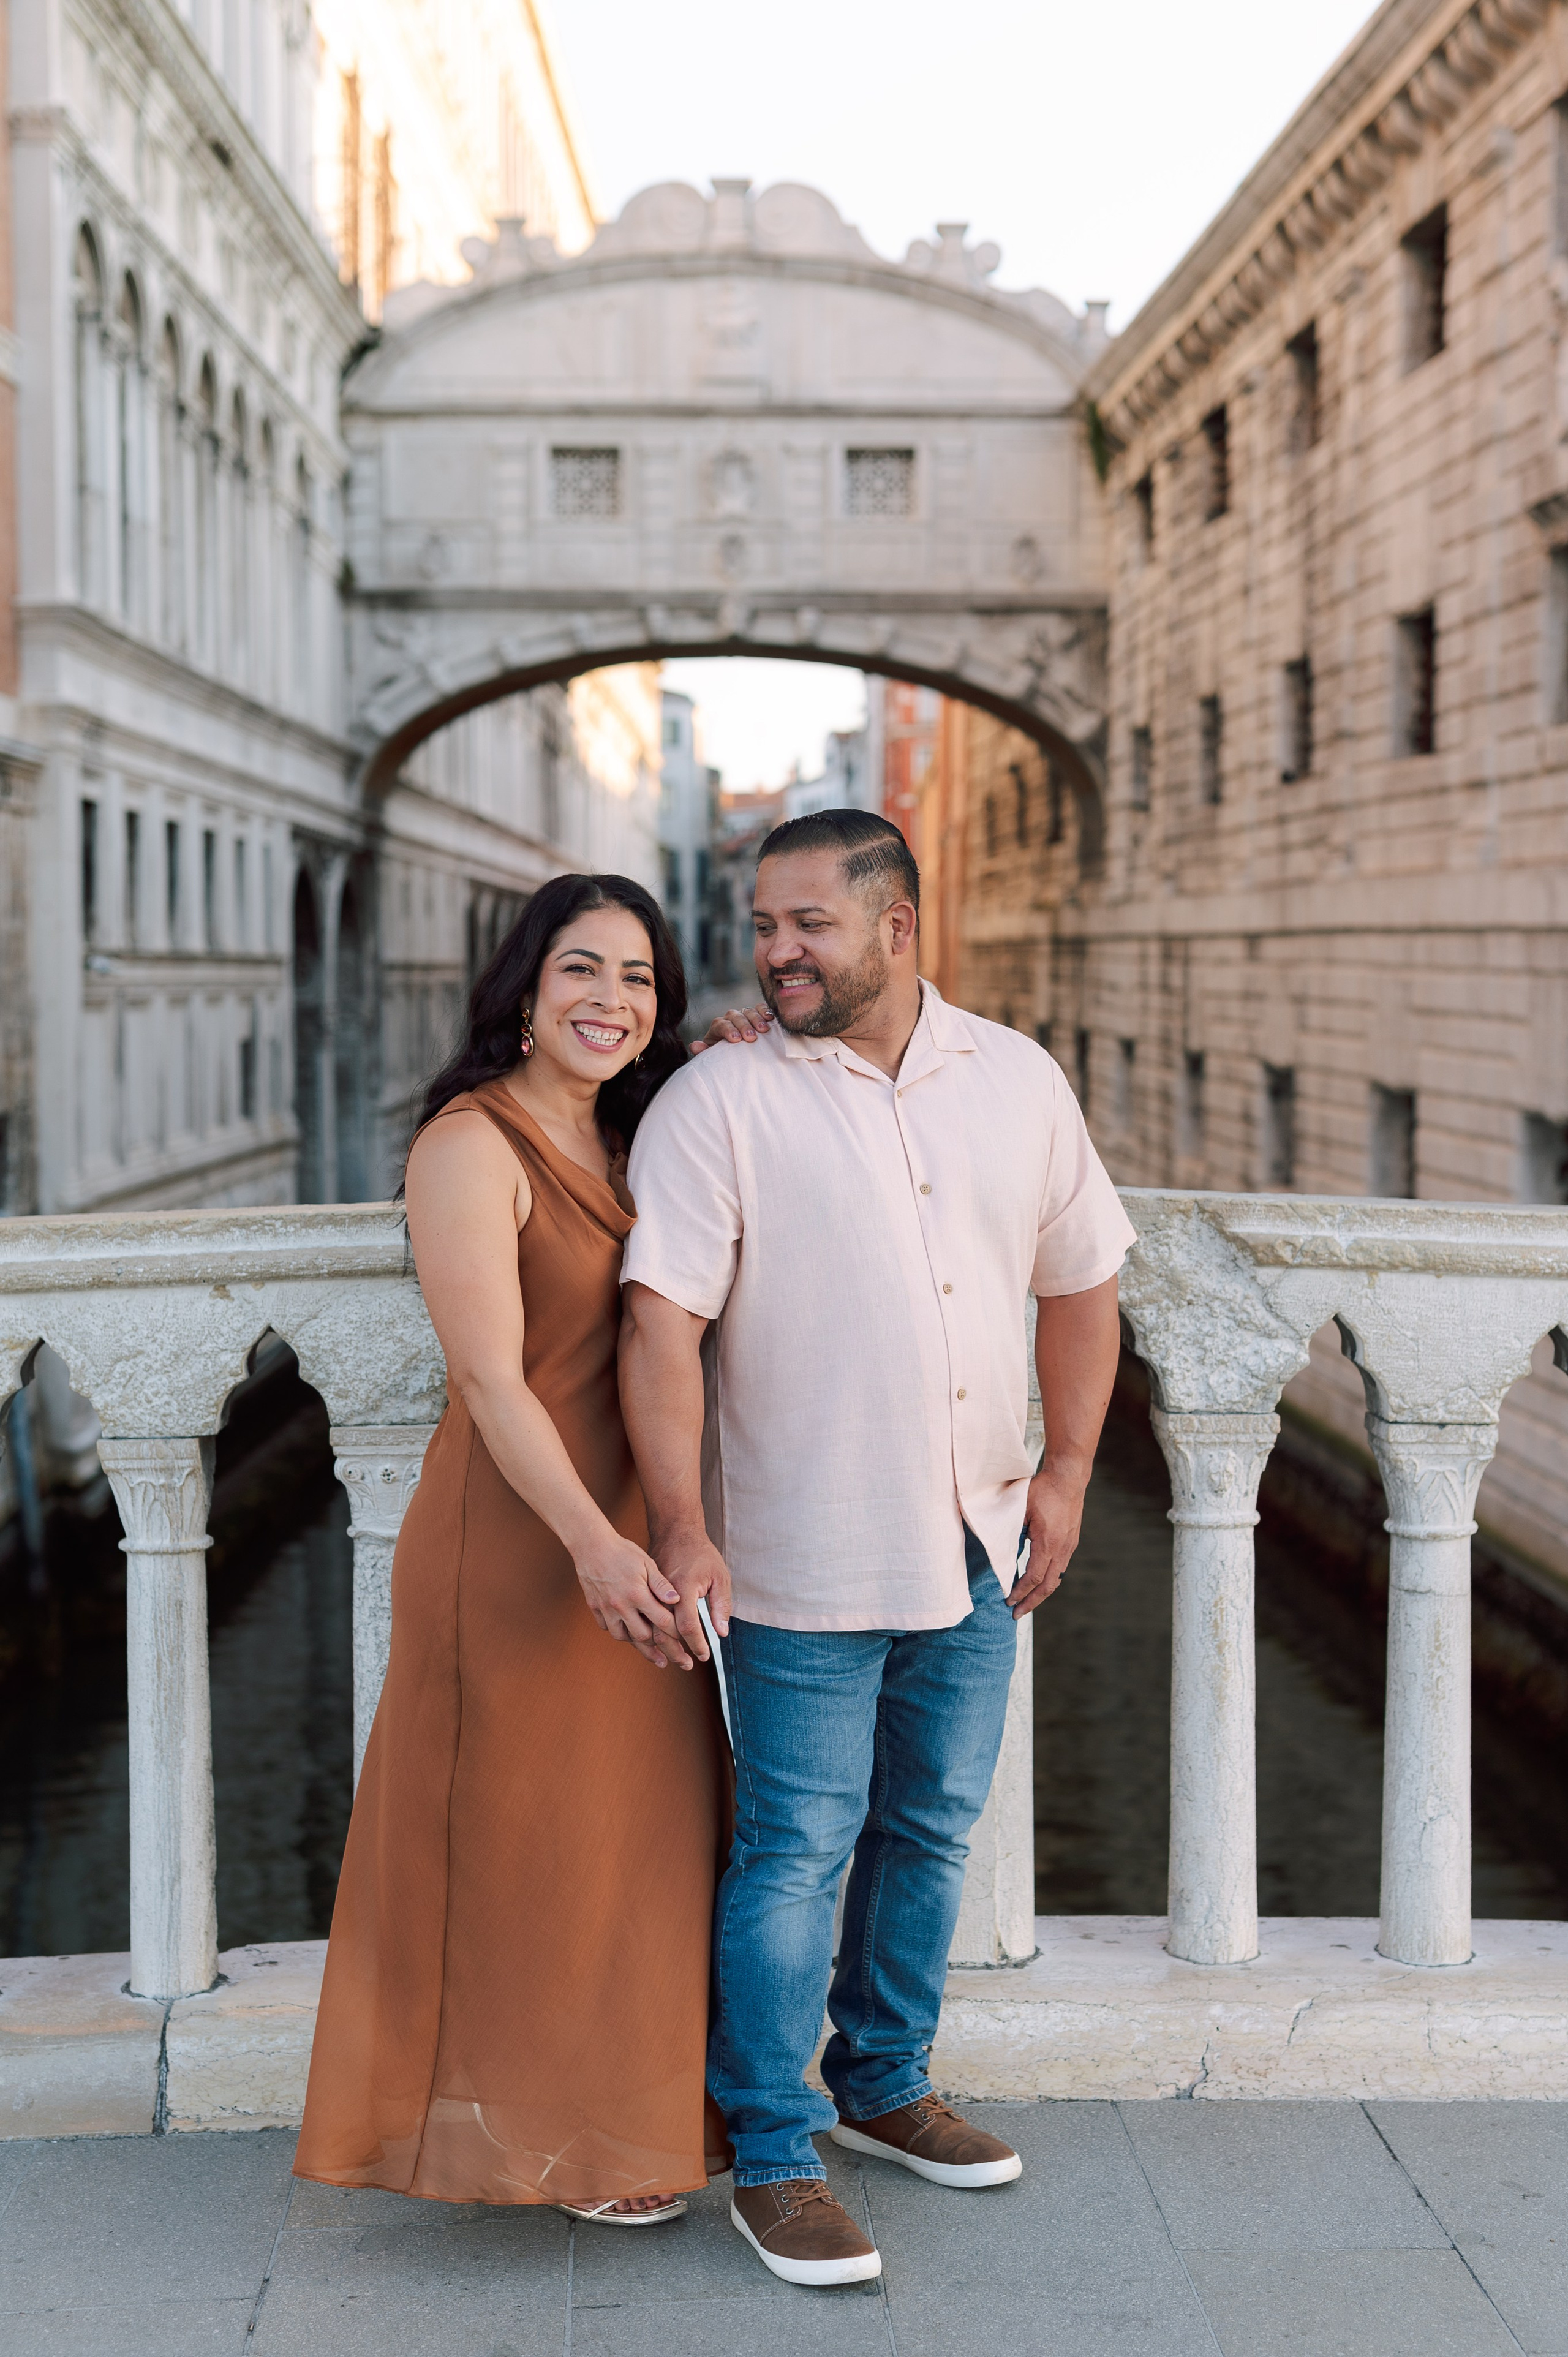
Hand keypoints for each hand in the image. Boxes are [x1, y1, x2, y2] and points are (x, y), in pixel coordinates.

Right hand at [572, 1528, 692, 1668]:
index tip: (686, 1641)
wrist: (591, 1545)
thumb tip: (676, 1600)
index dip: (676, 1633)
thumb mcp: (647, 1562)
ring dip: (639, 1646)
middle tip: (675, 1661)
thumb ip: (661, 1584)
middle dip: (662, 1651)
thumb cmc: (622, 1551)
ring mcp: (606, 1609)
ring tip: (653, 1655)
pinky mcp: (595, 1608)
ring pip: (623, 1637)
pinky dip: (620, 1633)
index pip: (662, 1621)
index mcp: (637, 1594)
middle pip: (643, 1637)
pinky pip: (608, 1628)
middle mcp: (621, 1606)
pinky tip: (628, 1634)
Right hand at [649, 1523, 732, 1658]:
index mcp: (681, 1588)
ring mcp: (645, 1593)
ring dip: (656, 1650)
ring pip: (644, 1631)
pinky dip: (640, 1637)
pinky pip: (633, 1622)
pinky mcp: (638, 1593)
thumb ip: (720, 1604)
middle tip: (688, 1665)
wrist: (673, 1530)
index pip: (688, 1626)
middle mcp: (659, 1593)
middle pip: (663, 1634)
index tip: (704, 1656)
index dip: (697, 1644)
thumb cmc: (700, 1552)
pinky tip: (650, 1644)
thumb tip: (722, 1632)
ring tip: (668, 1661)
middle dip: (676, 1654)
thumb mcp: (719, 1574)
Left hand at [691, 1002, 772, 1053]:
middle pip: (735, 1016)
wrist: (739, 1056)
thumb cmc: (726, 1057)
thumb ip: (704, 1052)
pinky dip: (766, 1011)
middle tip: (751, 1037)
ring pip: (748, 1011)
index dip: (728, 1030)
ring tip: (764, 1030)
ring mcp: (744, 1015)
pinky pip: (761, 1008)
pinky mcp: (758, 1015)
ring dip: (757, 1019)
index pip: (720, 1024)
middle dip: (743, 1026)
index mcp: (718, 1027)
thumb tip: (694, 1045)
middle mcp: (731, 1018)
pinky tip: (771, 1019)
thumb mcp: (714, 1056)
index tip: (735, 1039)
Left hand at [1010, 1457, 1091, 1616]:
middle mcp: (1062, 1548)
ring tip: (1027, 1602)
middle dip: (1032, 1602)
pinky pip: (1060, 1567)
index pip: (1034, 1577)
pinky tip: (1038, 1582)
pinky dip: (1048, 1579)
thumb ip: (1011, 1531)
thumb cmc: (1042, 1490)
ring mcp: (1069, 1546)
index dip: (1021, 1592)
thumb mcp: (1020, 1509)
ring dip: (1041, 1593)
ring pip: (1056, 1579)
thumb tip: (998, 1550)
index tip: (1008, 1601)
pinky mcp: (1071, 1541)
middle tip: (1017, 1614)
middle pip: (1048, 1586)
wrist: (1068, 1477)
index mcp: (1048, 1543)